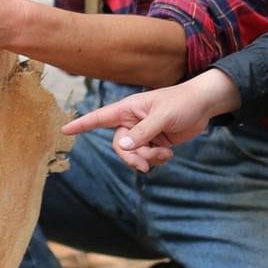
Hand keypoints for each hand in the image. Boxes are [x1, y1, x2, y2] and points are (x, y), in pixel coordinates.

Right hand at [61, 70, 239, 172]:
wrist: (203, 106)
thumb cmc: (182, 103)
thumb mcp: (162, 117)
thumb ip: (142, 132)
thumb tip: (122, 147)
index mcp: (128, 109)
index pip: (99, 118)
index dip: (82, 124)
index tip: (64, 130)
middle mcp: (131, 122)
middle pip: (119, 146)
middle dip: (131, 157)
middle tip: (144, 165)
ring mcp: (142, 133)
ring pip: (134, 155)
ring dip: (148, 158)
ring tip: (165, 153)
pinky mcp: (154, 142)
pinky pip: (147, 158)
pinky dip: (156, 159)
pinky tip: (169, 153)